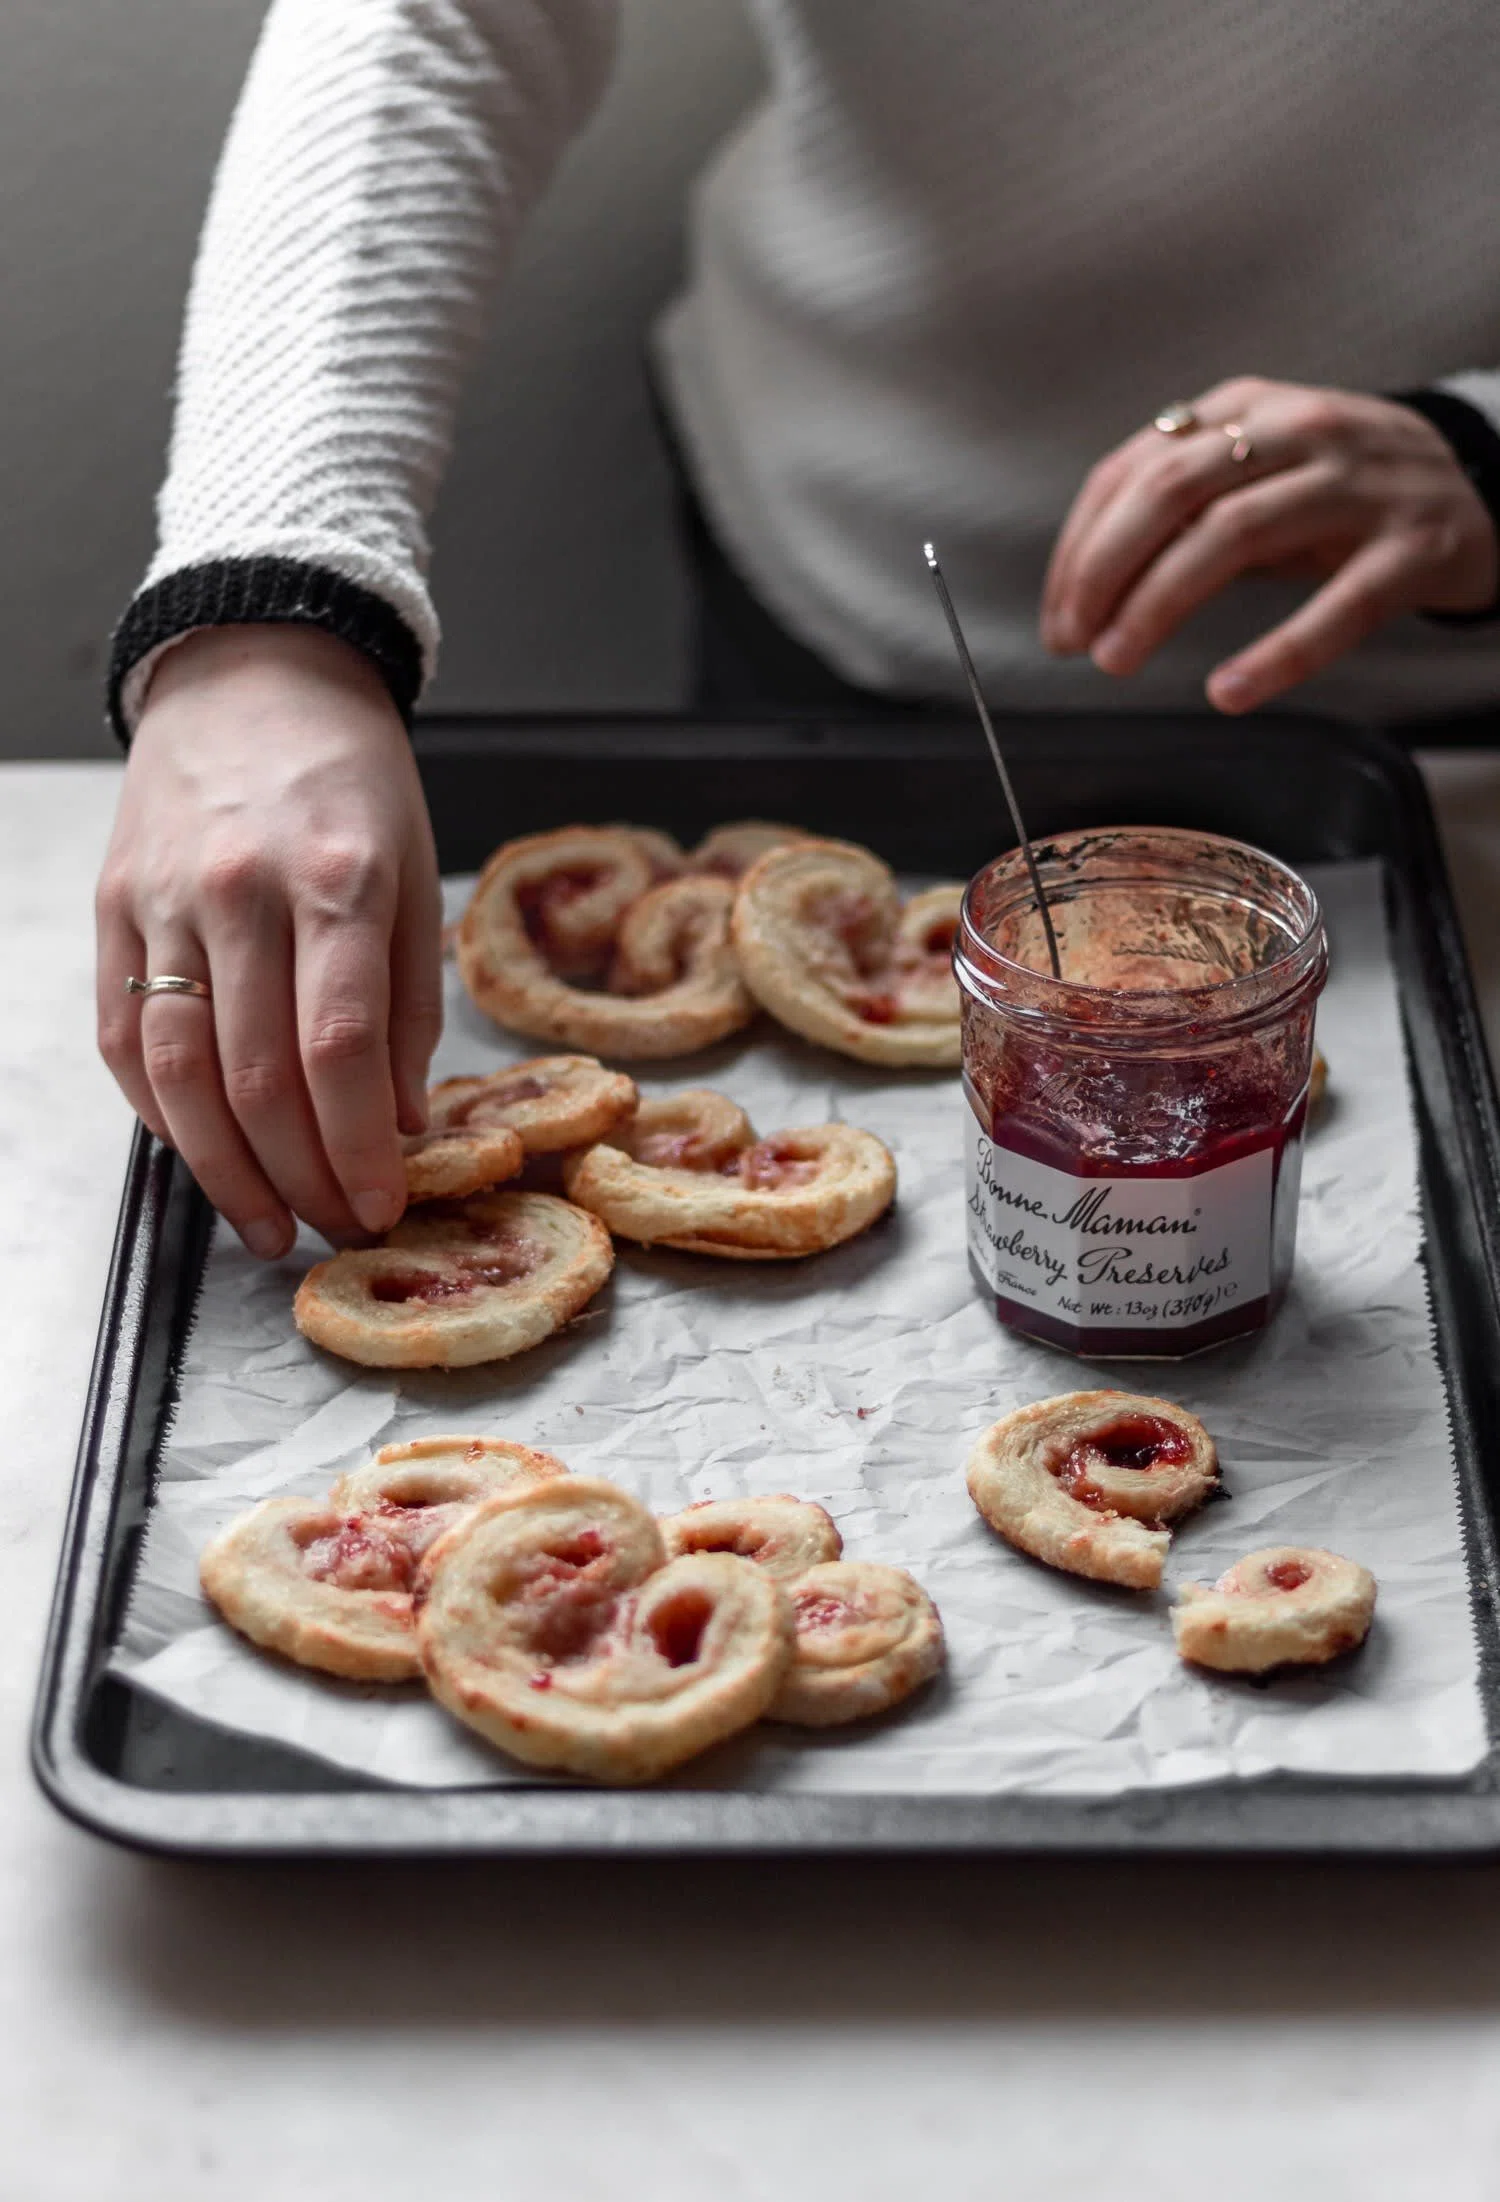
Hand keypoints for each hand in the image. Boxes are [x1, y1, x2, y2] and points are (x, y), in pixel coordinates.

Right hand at [96, 625, 442, 1257]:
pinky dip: (160, 1113)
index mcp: (336, 879)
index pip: (337, 1049)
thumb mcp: (416, 876)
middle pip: (256, 1078)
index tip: (380, 1209)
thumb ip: (406, 1007)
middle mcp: (240, 893)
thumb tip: (399, 1124)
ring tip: (267, 1224)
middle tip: (334, 1229)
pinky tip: (202, 1155)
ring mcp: (163, 902)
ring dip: (222, 1170)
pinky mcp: (114, 910)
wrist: (253, 674)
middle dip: (299, 1178)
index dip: (355, 1149)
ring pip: (178, 1073)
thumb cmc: (351, 782)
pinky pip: (123, 1036)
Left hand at [1041, 378, 1499, 711]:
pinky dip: (1277, 653)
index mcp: (1245, 409)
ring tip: (1117, 660)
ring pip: (1234, 535)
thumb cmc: (1339, 491)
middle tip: (1073, 642)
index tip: (1056, 616)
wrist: (1477, 486)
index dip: (1080, 547)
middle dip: (1103, 571)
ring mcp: (1357, 487)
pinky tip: (1228, 691)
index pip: (1134, 470)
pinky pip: (1337, 607)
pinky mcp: (1410, 550)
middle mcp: (1297, 432)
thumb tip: (1083, 588)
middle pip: (1171, 491)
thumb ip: (1178, 511)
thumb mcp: (1256, 476)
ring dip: (1159, 603)